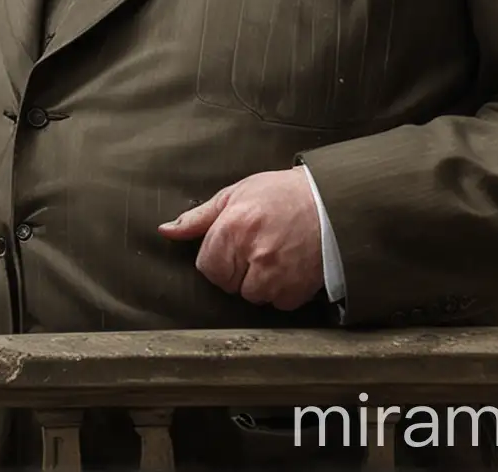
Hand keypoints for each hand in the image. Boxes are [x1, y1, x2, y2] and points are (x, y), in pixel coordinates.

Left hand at [159, 167, 323, 308]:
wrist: (331, 201)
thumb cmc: (281, 193)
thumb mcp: (235, 195)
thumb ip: (199, 218)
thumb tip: (166, 231)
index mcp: (233, 229)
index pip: (208, 268)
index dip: (218, 259)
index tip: (232, 247)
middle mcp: (254, 254)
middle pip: (229, 285)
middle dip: (238, 271)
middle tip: (256, 248)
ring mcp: (278, 274)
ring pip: (254, 296)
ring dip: (260, 282)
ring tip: (274, 256)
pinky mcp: (299, 288)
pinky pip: (280, 303)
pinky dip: (283, 290)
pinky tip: (290, 266)